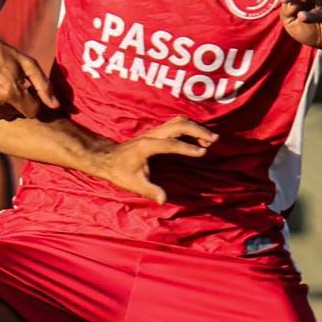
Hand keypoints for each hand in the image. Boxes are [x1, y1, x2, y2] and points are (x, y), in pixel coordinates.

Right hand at [0, 31, 57, 117]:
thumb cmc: (5, 54)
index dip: (33, 101)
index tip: (27, 89)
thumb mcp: (28, 65)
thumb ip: (44, 86)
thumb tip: (56, 106)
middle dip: (18, 103)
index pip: (33, 111)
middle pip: (18, 114)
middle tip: (11, 85)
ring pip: (5, 116)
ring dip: (6, 106)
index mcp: (11, 92)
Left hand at [86, 117, 216, 200]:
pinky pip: (176, 125)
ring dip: (195, 128)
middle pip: (178, 125)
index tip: (202, 152)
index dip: (187, 147)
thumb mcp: (134, 184)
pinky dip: (190, 128)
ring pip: (178, 122)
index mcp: (147, 146)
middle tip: (214, 141)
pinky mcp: (156, 132)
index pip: (171, 143)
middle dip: (197, 130)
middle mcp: (151, 135)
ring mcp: (154, 132)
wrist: (107, 158)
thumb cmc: (120, 172)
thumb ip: (150, 190)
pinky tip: (199, 138)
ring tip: (210, 140)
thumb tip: (163, 200)